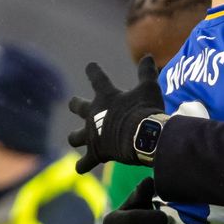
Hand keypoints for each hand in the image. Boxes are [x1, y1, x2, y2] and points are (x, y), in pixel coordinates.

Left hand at [68, 56, 163, 172]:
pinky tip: (81, 167)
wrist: (143, 137)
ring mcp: (92, 135)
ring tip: (76, 138)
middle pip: (78, 106)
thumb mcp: (149, 88)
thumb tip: (148, 55)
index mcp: (106, 97)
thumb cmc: (146, 110)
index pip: (97, 78)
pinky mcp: (96, 153)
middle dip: (76, 104)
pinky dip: (82, 166)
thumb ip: (147, 72)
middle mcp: (94, 114)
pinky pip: (84, 163)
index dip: (93, 70)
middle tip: (74, 103)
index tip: (90, 66)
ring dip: (76, 137)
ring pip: (75, 137)